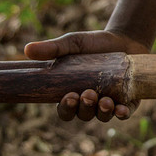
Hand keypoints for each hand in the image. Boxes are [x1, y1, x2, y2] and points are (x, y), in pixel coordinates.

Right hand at [24, 31, 150, 121]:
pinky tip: (121, 109)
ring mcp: (110, 103)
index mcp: (73, 92)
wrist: (124, 39)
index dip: (66, 109)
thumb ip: (53, 48)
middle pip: (83, 115)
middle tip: (88, 93)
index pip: (65, 110)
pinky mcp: (128, 101)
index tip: (69, 97)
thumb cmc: (94, 44)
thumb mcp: (73, 44)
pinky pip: (124, 113)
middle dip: (84, 108)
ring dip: (102, 112)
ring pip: (103, 117)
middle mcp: (90, 102)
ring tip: (105, 101)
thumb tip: (27, 50)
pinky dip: (122, 114)